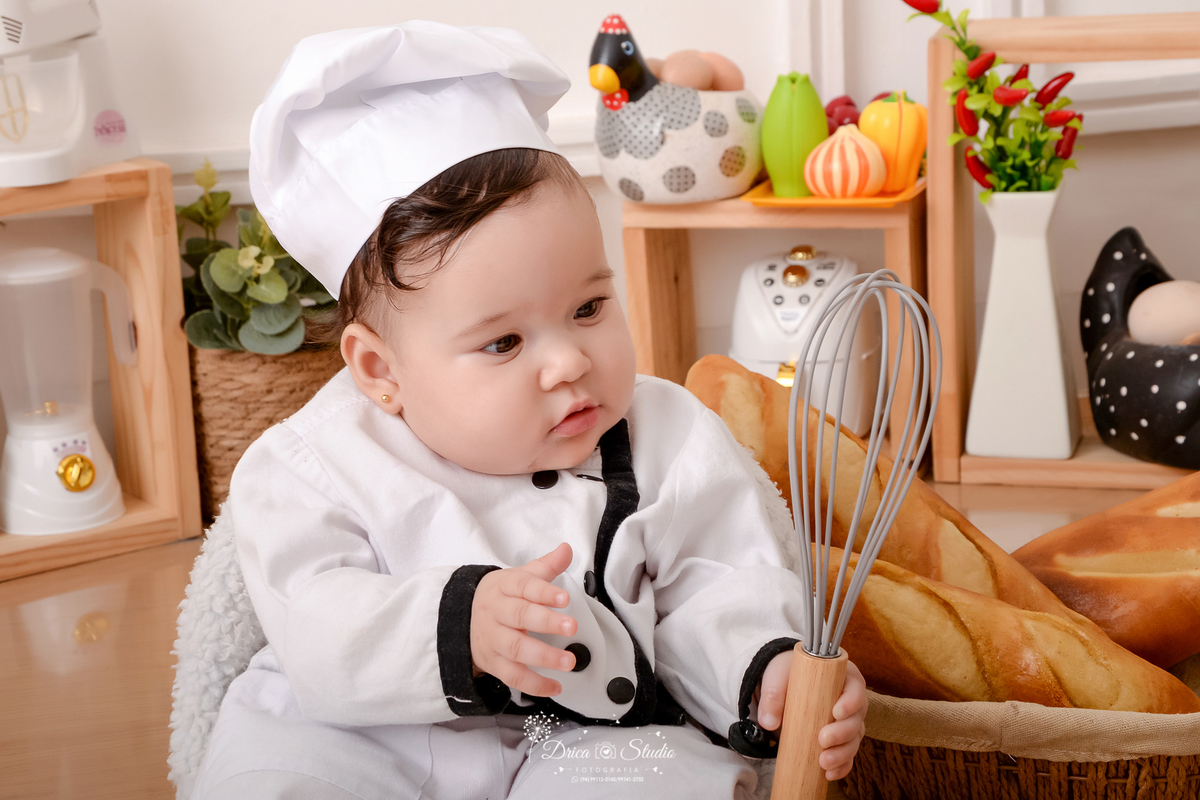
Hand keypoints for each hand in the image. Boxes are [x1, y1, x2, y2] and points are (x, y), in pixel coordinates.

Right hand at [470, 542, 578, 696]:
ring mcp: (493, 639)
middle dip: (547, 623)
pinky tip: (555, 685)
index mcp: (503, 587)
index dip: (544, 593)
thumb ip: (546, 566)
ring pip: (516, 649)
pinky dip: (534, 684)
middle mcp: (496, 612)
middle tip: (572, 627)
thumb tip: (566, 550)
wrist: (462, 618)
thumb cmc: (501, 597)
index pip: (524, 587)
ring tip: (568, 661)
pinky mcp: (493, 662)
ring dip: (543, 656)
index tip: (564, 598)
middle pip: (520, 617)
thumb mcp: (519, 577)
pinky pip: (512, 676)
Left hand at [757, 653, 867, 780]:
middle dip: (843, 733)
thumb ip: (772, 694)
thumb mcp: (778, 676)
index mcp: (843, 677)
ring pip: (854, 740)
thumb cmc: (788, 674)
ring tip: (823, 763)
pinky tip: (829, 774)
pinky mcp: (841, 739)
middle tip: (823, 739)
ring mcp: (848, 722)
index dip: (851, 701)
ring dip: (842, 754)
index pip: (855, 687)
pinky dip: (841, 766)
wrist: (785, 684)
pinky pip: (847, 755)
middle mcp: (851, 701)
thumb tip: (769, 722)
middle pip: (856, 719)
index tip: (836, 712)